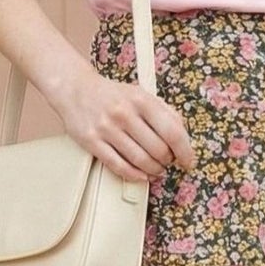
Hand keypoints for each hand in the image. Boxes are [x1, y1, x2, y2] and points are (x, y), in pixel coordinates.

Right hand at [54, 63, 196, 185]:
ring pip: (140, 161)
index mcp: (141, 100)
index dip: (184, 151)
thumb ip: (164, 112)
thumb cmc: (113, 95)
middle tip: (168, 162)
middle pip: (157, 150)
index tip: (188, 160)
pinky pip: (118, 166)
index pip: (172, 131)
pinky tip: (141, 175)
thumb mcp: (141, 94)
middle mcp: (124, 113)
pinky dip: (134, 175)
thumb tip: (183, 135)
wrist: (76, 89)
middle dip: (167, 161)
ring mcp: (106, 128)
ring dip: (153, 170)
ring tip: (156, 169)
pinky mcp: (92, 142)